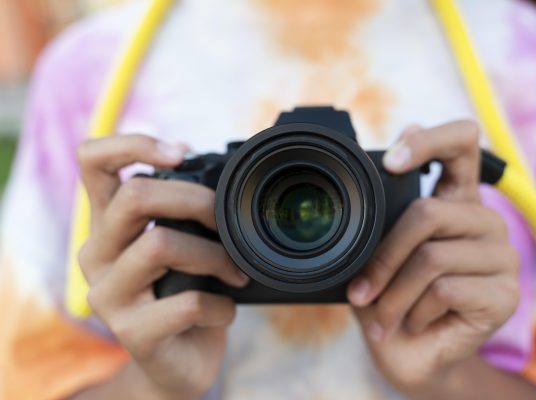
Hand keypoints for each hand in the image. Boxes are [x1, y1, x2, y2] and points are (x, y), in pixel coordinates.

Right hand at [76, 135, 248, 399]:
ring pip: (161, 245)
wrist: (177, 362)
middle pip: (134, 197)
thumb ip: (178, 209)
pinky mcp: (132, 332)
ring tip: (236, 273)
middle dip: (196, 200)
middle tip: (225, 220)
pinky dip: (220, 305)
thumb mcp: (179, 244)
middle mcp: (96, 253)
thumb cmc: (182, 293)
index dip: (133, 144)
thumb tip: (203, 160)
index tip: (181, 153)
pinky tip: (224, 311)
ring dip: (215, 256)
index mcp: (107, 224)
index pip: (93, 161)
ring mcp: (108, 295)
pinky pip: (187, 303)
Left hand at [347, 122, 519, 396]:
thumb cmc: (390, 296)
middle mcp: (484, 220)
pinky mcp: (506, 294)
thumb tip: (396, 143)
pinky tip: (414, 322)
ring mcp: (501, 256)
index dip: (429, 141)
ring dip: (393, 293)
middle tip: (361, 290)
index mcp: (455, 200)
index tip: (390, 163)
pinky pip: (444, 290)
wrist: (407, 353)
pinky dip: (414, 311)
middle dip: (383, 257)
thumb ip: (388, 207)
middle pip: (428, 213)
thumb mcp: (377, 251)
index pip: (462, 144)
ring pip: (432, 257)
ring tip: (382, 314)